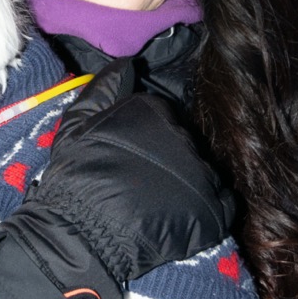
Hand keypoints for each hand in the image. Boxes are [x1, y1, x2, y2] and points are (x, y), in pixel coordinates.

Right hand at [13, 59, 234, 285]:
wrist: (82, 234)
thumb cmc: (74, 179)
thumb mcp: (76, 124)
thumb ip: (103, 89)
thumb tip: (127, 64)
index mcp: (153, 111)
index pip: (161, 118)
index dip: (145, 140)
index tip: (129, 158)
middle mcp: (183, 136)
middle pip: (184, 143)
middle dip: (167, 161)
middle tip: (141, 184)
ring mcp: (201, 173)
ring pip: (203, 171)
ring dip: (187, 185)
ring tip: (158, 206)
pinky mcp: (213, 209)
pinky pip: (223, 204)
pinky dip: (207, 210)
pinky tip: (183, 218)